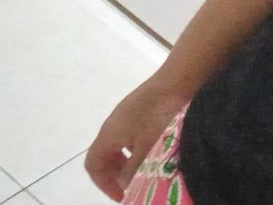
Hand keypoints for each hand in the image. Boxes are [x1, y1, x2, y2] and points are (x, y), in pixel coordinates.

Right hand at [85, 79, 190, 201]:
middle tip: (134, 185)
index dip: (104, 184)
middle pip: (105, 154)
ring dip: (130, 160)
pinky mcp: (143, 107)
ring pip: (121, 144)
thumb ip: (135, 169)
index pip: (93, 165)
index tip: (123, 195)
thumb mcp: (148, 148)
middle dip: (117, 174)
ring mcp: (128, 113)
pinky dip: (139, 147)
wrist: (179, 79)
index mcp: (108, 134)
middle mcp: (113, 123)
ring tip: (148, 169)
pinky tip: (159, 148)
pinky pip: (133, 133)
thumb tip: (126, 184)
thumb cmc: (161, 115)